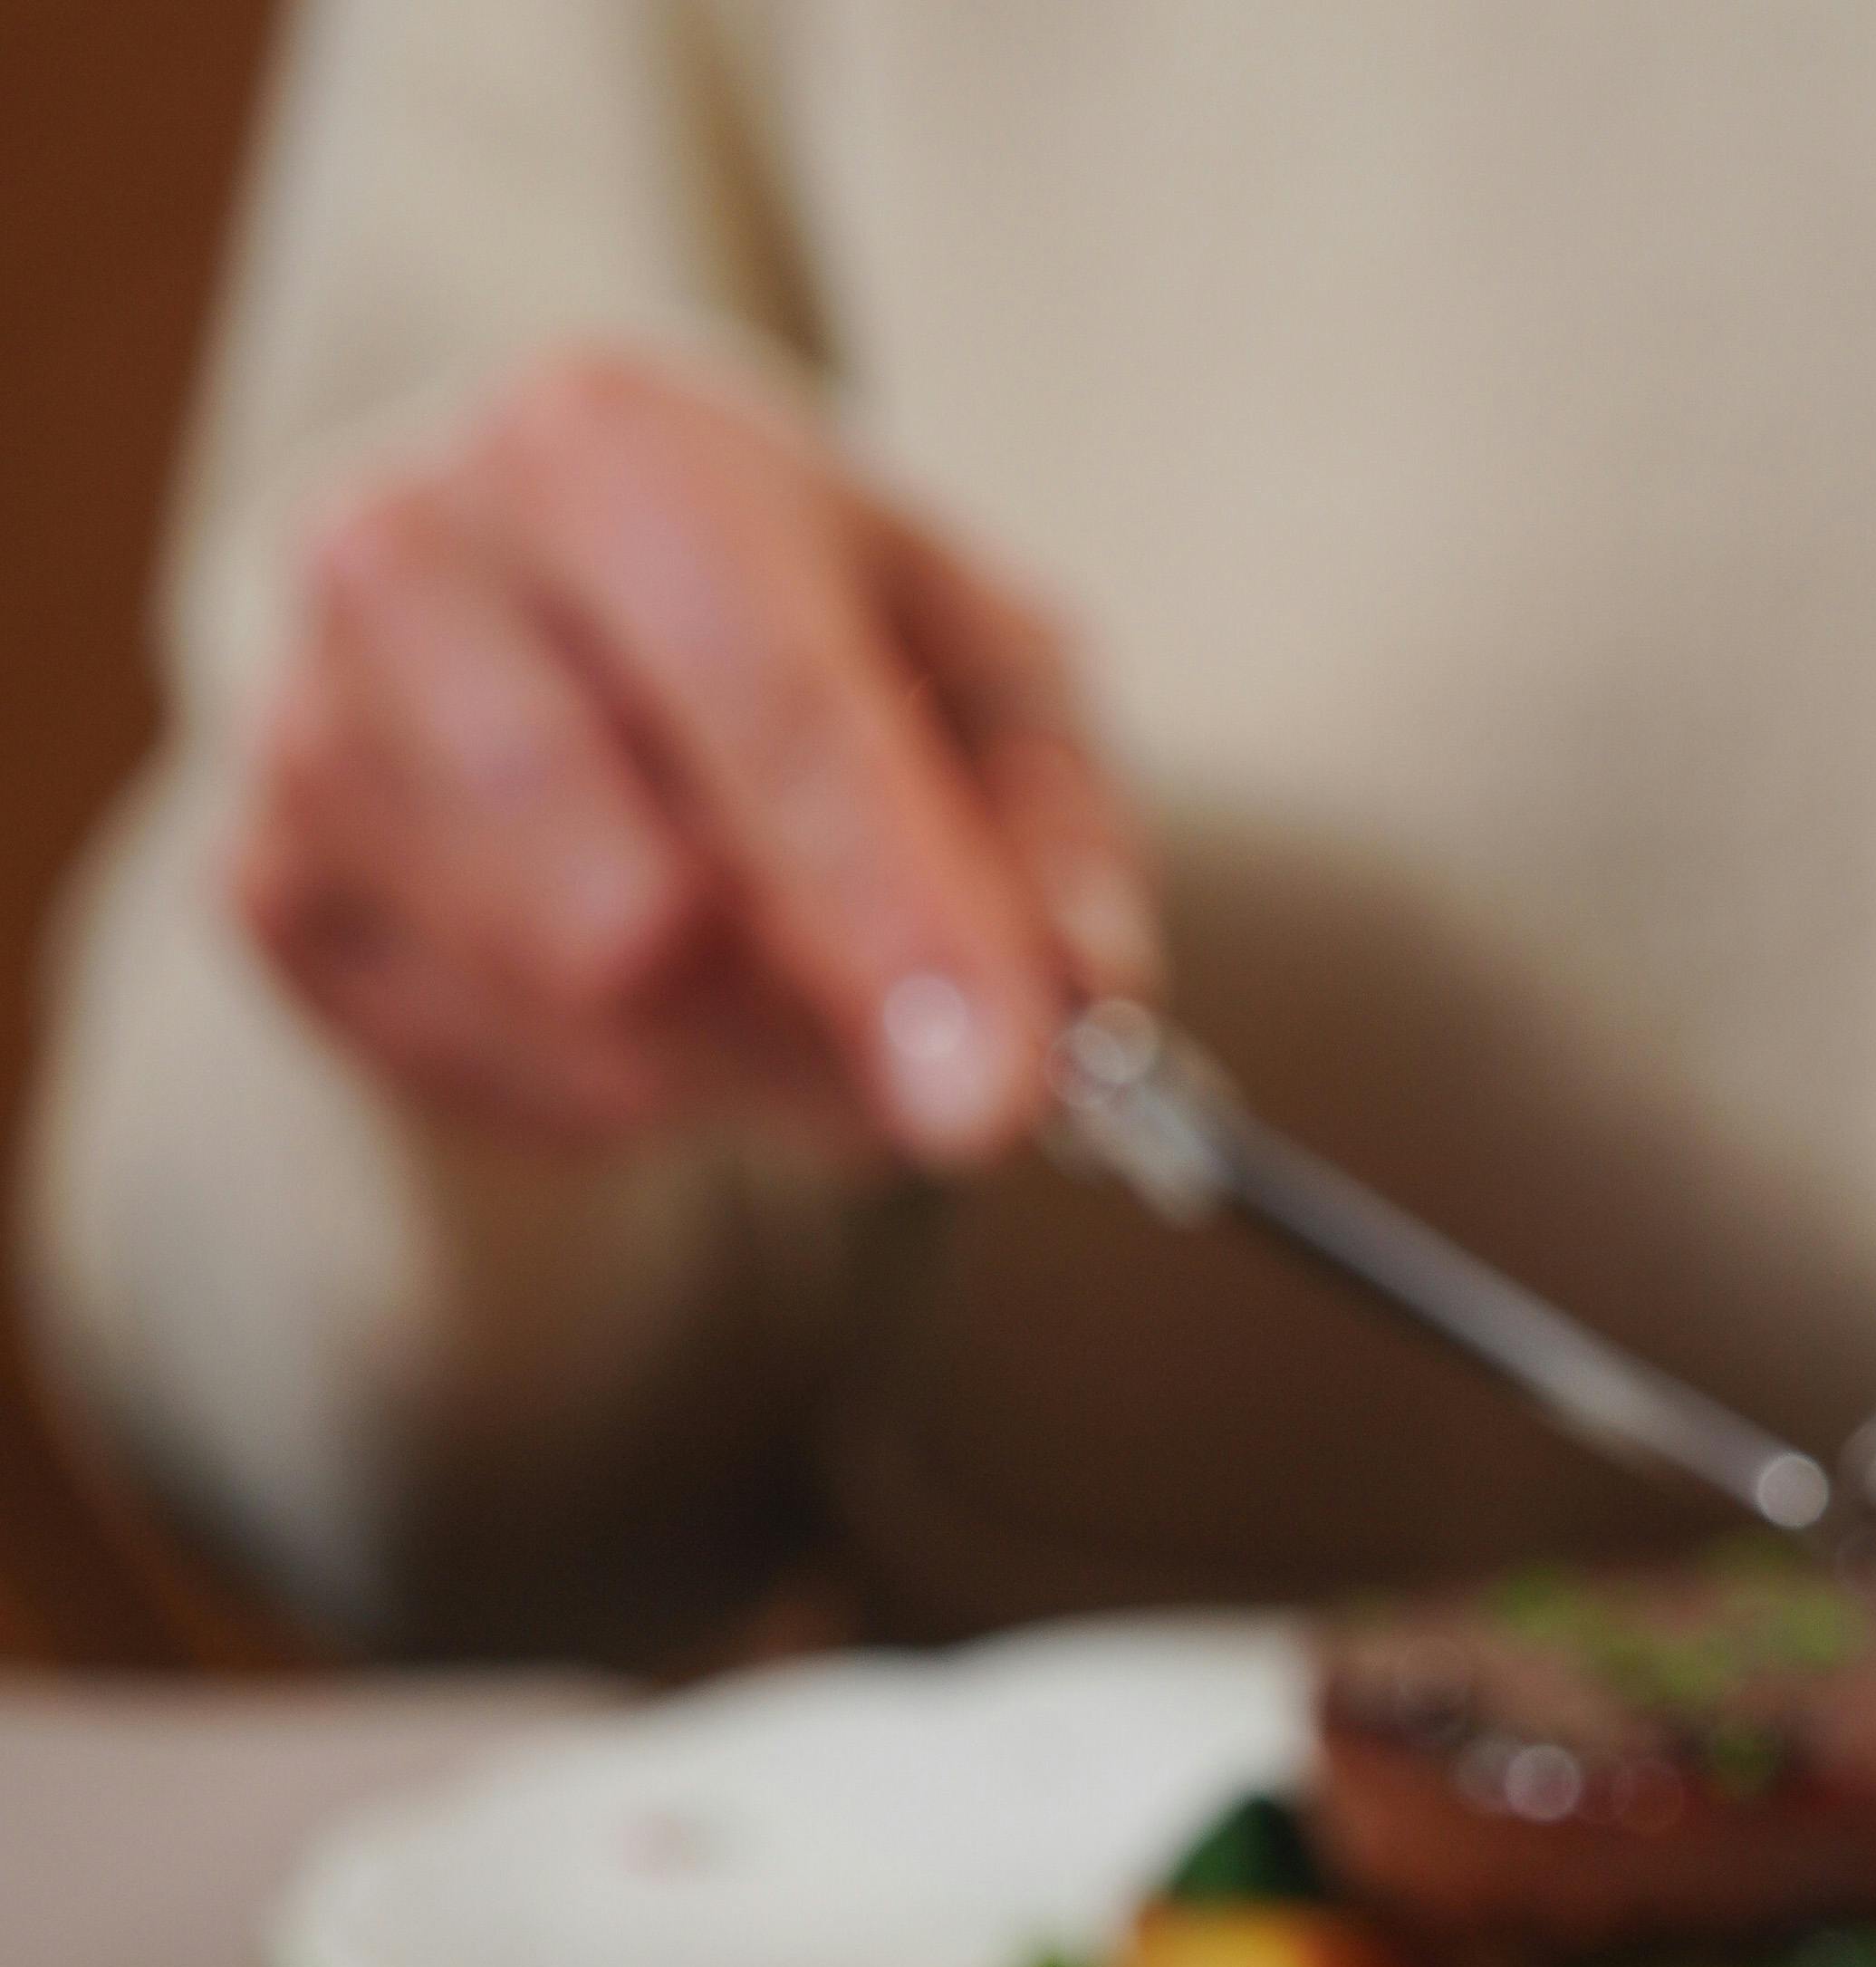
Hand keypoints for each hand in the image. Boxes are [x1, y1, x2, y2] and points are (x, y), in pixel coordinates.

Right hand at [229, 347, 1159, 1157]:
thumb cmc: (786, 612)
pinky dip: (634, 1085)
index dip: (897, 923)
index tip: (997, 1094)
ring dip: (745, 1065)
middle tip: (936, 1067)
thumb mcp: (974, 658)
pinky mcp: (270, 892)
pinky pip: (505, 1081)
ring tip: (784, 974)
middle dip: (824, 1030)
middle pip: (643, 912)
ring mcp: (306, 728)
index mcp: (609, 443)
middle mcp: (409, 554)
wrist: (520, 576)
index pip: (772, 714)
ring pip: (580, 1023)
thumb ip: (1054, 831)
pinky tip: (647, 979)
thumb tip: (1085, 1001)